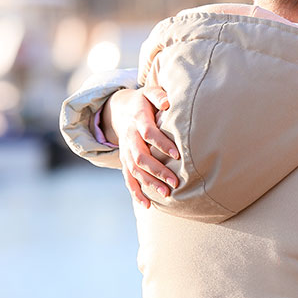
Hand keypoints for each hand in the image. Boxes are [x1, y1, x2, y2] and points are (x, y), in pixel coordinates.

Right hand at [103, 87, 179, 207]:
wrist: (120, 109)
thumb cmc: (144, 101)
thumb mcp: (149, 92)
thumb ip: (158, 95)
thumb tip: (167, 102)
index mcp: (137, 119)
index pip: (148, 133)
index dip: (162, 144)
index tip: (178, 155)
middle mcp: (129, 137)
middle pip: (140, 156)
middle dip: (157, 170)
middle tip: (175, 181)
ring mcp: (125, 151)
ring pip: (134, 170)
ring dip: (149, 183)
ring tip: (166, 194)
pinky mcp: (124, 161)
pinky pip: (128, 178)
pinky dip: (136, 192)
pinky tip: (146, 205)